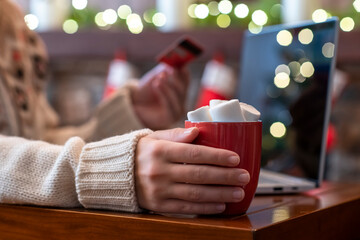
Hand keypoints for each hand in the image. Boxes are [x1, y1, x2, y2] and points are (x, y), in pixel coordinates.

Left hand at [131, 64, 189, 129]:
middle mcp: (180, 100)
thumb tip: (173, 65)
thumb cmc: (145, 91)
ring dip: (168, 85)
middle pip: (183, 89)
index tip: (181, 64)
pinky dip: (163, 93)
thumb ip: (164, 70)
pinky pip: (170, 104)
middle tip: (172, 69)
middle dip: (177, 79)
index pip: (186, 80)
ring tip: (159, 78)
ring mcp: (177, 110)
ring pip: (177, 96)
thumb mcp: (154, 77)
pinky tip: (156, 84)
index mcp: (179, 89)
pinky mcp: (171, 117)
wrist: (134, 106)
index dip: (184, 72)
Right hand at [135, 128, 249, 214]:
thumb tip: (197, 131)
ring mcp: (159, 191)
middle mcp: (159, 171)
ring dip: (220, 194)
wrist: (118, 174)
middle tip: (244, 176)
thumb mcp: (155, 138)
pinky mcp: (159, 206)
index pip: (194, 154)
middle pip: (198, 175)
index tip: (235, 158)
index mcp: (160, 151)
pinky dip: (205, 208)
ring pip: (195, 194)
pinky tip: (220, 205)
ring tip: (238, 192)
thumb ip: (176, 135)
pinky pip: (185, 208)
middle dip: (225, 176)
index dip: (217, 157)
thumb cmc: (143, 152)